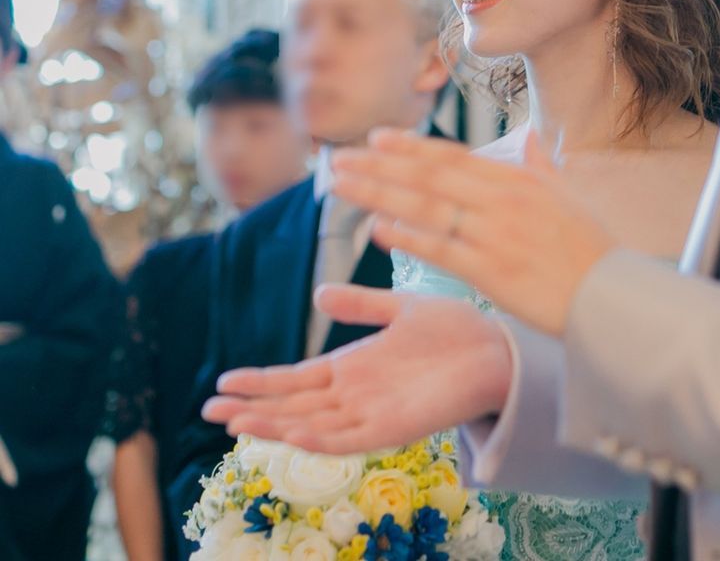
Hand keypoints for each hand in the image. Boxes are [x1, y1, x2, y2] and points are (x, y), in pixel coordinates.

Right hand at [202, 285, 511, 453]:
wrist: (497, 349)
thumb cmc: (453, 332)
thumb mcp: (399, 311)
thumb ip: (360, 305)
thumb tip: (319, 295)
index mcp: (354, 366)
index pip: (297, 379)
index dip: (261, 381)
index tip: (223, 381)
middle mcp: (356, 394)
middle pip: (294, 405)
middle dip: (253, 407)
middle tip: (209, 410)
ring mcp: (372, 412)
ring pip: (312, 425)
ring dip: (276, 425)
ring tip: (236, 422)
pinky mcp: (394, 427)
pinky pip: (351, 439)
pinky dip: (321, 439)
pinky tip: (294, 433)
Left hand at [332, 130, 616, 336]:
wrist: (609, 296)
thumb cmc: (589, 247)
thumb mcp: (567, 195)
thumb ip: (541, 163)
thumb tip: (531, 135)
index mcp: (518, 178)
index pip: (452, 156)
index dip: (410, 146)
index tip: (375, 138)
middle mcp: (502, 200)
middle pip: (428, 177)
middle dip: (379, 166)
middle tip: (339, 159)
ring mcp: (495, 234)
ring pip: (426, 208)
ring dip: (379, 195)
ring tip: (343, 187)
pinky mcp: (492, 271)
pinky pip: (441, 250)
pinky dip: (408, 238)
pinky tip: (378, 229)